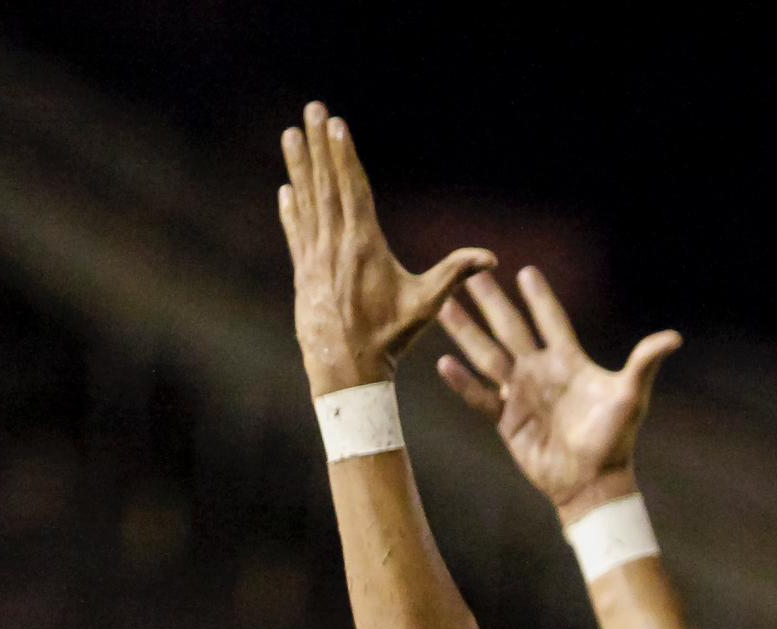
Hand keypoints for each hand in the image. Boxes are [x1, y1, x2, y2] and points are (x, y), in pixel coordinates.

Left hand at [279, 102, 492, 397]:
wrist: (348, 370)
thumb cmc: (390, 337)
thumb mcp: (426, 305)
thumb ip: (455, 274)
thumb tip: (491, 257)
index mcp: (364, 245)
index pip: (353, 189)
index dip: (344, 154)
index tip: (336, 123)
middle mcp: (334, 245)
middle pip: (326, 185)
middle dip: (318, 146)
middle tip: (310, 110)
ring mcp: (315, 258)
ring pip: (306, 202)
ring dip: (299, 167)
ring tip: (290, 135)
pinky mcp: (303, 275)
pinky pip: (296, 233)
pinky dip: (291, 210)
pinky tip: (285, 189)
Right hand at [436, 267, 680, 513]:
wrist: (593, 482)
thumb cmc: (615, 439)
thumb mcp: (632, 397)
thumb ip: (644, 363)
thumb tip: (674, 337)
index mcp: (569, 361)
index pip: (552, 321)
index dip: (540, 298)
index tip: (526, 271)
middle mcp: (541, 372)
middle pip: (512, 329)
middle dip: (493, 302)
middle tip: (474, 273)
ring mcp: (522, 395)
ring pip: (489, 355)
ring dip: (467, 332)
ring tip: (445, 306)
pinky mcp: (508, 421)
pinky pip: (481, 398)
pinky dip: (463, 383)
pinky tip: (444, 363)